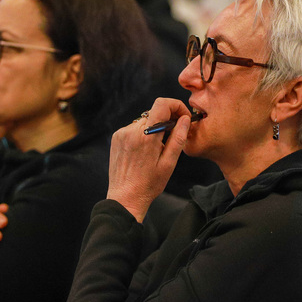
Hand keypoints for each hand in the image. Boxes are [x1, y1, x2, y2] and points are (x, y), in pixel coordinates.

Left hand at [107, 98, 191, 221]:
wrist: (125, 197)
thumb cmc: (149, 184)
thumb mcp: (169, 163)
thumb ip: (178, 138)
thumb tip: (184, 119)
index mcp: (147, 136)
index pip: (162, 104)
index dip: (176, 106)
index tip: (182, 117)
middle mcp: (132, 130)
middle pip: (154, 112)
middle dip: (166, 120)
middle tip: (173, 136)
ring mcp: (122, 133)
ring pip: (144, 121)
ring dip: (154, 129)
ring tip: (156, 149)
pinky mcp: (116, 137)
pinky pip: (134, 128)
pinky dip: (142, 134)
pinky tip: (144, 151)